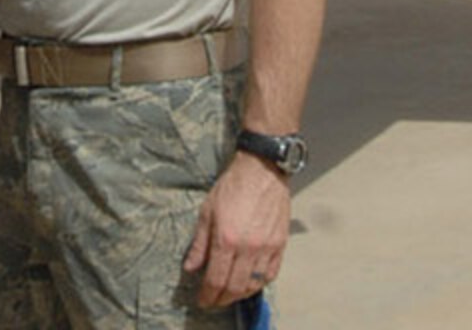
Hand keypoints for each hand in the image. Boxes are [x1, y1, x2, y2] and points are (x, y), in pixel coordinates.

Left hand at [181, 152, 289, 309]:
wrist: (262, 169)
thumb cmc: (232, 185)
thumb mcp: (207, 210)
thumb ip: (199, 243)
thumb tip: (190, 267)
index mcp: (226, 238)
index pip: (216, 279)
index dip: (208, 295)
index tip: (203, 301)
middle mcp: (247, 247)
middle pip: (235, 287)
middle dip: (222, 299)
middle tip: (214, 301)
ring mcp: (266, 247)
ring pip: (254, 285)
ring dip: (241, 294)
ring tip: (231, 294)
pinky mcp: (280, 244)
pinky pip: (271, 274)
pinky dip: (260, 283)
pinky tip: (251, 283)